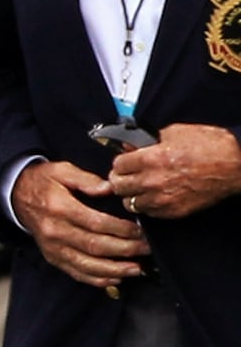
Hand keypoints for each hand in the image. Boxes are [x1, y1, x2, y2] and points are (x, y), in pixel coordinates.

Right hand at [12, 161, 147, 287]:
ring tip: (136, 268)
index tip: (140, 231)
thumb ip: (86, 179)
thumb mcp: (62, 170)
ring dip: (115, 269)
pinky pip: (77, 273)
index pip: (97, 223)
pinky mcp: (53, 257)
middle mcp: (55, 231)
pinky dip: (97, 279)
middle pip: (95, 246)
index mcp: (60, 208)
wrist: (16, 195)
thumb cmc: (43, 182)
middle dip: (125, 250)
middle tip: (146, 249)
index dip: (122, 230)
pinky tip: (115, 277)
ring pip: (88, 265)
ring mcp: (53, 247)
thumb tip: (109, 188)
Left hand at [109, 123, 240, 218]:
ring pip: (130, 203)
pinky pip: (148, 214)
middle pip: (118, 186)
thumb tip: (130, 146)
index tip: (124, 163)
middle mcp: (153, 181)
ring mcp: (163, 199)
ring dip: (131, 195)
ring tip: (138, 189)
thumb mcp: (173, 133)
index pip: (117, 165)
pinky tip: (152, 197)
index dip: (120, 162)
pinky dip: (147, 206)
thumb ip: (147, 141)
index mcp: (151, 159)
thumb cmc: (209, 146)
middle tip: (126, 176)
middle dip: (120, 179)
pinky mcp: (174, 212)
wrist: (235, 165)